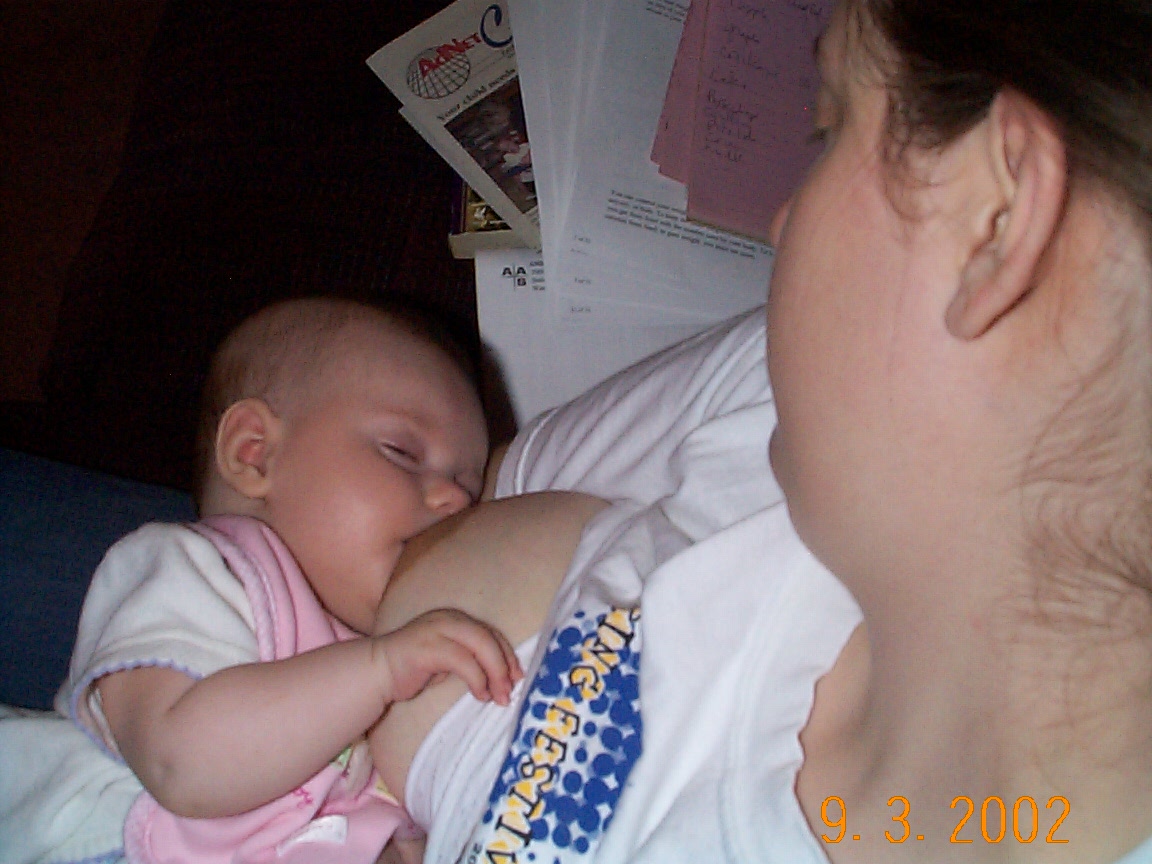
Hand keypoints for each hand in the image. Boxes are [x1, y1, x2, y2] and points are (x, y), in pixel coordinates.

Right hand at [373, 608, 522, 705]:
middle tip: (510, 691)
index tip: (517, 677)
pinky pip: (463, 660)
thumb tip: (503, 677)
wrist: (377, 672)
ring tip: (499, 697)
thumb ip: (471, 659)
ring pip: (480, 645)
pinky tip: (480, 695)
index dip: (507, 655)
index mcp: (456, 619)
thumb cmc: (415, 669)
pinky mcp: (428, 646)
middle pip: (489, 637)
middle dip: (504, 666)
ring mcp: (437, 629)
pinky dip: (477, 679)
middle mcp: (448, 619)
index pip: (490, 633)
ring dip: (495, 674)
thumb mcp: (449, 660)